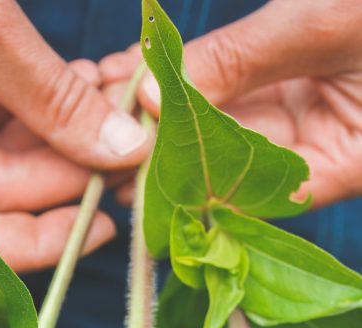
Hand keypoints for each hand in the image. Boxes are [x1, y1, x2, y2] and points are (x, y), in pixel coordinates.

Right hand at [0, 0, 150, 269]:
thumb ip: (56, 101)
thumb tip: (124, 150)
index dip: (41, 241)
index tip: (102, 225)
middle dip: (67, 171)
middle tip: (133, 149)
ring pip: (8, 156)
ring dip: (64, 134)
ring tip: (118, 108)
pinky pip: (2, 116)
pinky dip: (44, 104)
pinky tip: (88, 84)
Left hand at [102, 0, 361, 208]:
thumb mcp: (321, 25)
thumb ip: (238, 63)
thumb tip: (154, 97)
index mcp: (345, 161)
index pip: (255, 194)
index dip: (191, 187)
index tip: (130, 174)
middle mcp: (320, 146)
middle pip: (229, 163)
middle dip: (162, 146)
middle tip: (98, 134)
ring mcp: (305, 109)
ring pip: (221, 121)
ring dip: (163, 108)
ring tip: (102, 96)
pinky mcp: (290, 73)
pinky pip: (228, 82)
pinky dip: (184, 75)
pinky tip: (134, 68)